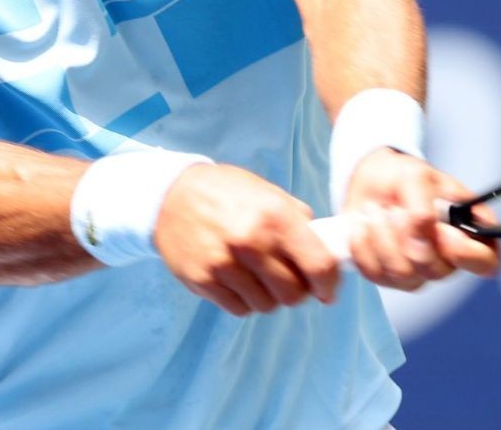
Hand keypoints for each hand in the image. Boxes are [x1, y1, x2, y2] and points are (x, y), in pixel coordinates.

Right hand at [155, 163, 341, 316]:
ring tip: (259, 277)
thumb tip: (325, 250)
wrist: (171, 195)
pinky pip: (239, 309)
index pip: (319, 266)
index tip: (327, 290)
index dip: (329, 285)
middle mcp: (251, 243)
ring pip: (266, 306)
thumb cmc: (226, 192)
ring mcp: (224, 264)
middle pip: (293, 294)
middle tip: (289, 280)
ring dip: (269, 297)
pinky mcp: (203, 281)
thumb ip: (298, 221)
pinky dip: (245, 301)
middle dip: (297, 291)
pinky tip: (239, 281)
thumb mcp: (268, 193)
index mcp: (275, 217)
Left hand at [341, 150, 500, 290]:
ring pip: (403, 274)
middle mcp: (447, 259)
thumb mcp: (417, 177)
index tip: (445, 232)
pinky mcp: (387, 276)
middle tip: (397, 209)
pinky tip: (364, 224)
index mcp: (469, 234)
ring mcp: (417, 271)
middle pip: (436, 271)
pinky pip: (374, 273)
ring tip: (377, 210)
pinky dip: (363, 244)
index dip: (469, 255)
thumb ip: (423, 205)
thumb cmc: (404, 177)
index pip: (487, 262)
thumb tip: (423, 234)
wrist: (371, 181)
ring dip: (383, 236)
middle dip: (410, 236)